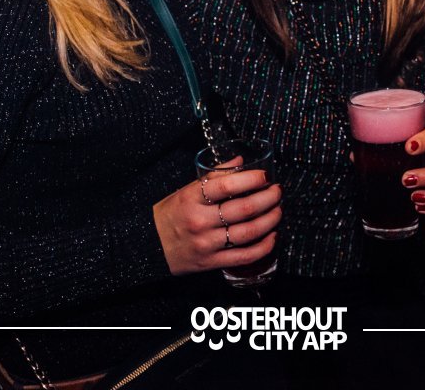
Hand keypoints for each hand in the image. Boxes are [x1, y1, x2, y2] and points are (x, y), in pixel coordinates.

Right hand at [152, 165, 280, 273]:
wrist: (146, 247)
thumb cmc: (169, 214)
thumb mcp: (185, 190)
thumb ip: (214, 177)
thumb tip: (241, 161)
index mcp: (191, 198)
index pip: (227, 185)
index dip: (251, 179)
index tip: (266, 176)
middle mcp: (200, 220)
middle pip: (243, 208)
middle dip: (268, 198)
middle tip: (277, 191)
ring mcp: (206, 243)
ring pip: (248, 232)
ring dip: (270, 220)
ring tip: (278, 210)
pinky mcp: (211, 262)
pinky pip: (244, 256)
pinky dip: (263, 247)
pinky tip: (272, 236)